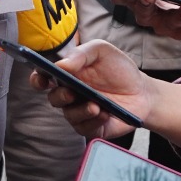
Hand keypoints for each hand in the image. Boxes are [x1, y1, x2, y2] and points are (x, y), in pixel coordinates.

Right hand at [32, 39, 149, 139]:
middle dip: (60, 96)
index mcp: (68, 74)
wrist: (142, 92)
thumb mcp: (102, 51)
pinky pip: (83, 128)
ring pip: (68, 115)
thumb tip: (61, 65)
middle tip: (72, 93)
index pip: (43, 77)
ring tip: (96, 106)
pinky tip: (105, 114)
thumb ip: (81, 54)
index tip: (42, 79)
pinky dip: (93, 121)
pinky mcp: (91, 127)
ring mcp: (79, 111)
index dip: (37, 78)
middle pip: (53, 98)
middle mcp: (70, 94)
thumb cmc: (119, 70)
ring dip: (81, 111)